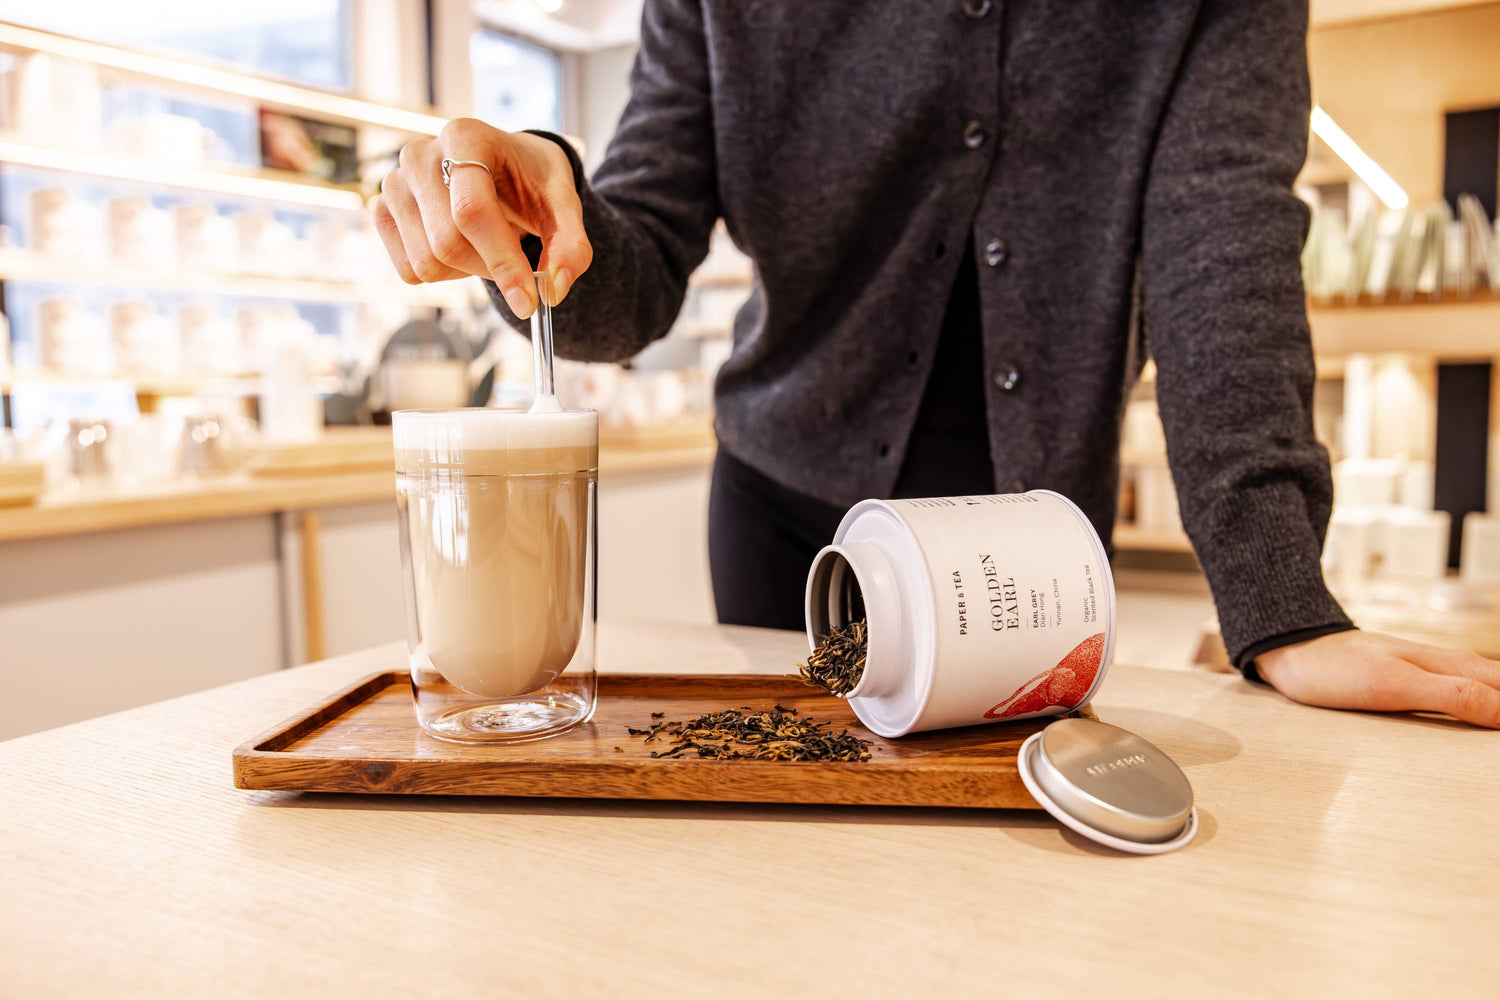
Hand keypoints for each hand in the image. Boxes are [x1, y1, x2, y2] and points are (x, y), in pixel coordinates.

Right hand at [371, 118, 591, 318]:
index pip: (472, 211)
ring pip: (426, 263)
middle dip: (490, 268)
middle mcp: (420, 154)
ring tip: (486, 242)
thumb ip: (570, 245)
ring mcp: (394, 183)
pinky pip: (408, 270)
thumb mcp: (563, 204)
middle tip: (515, 258)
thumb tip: (554, 290)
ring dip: (467, 271)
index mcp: (466, 137)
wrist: (503, 166)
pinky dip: (442, 273)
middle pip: (447, 244)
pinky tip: (460, 246)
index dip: (501, 261)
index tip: (529, 301)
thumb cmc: (531, 181)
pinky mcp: (382, 211)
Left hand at [1257, 630, 1499, 727]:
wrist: (1291, 650)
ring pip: (1494, 688)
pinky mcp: (1421, 681)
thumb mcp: (1391, 686)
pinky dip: (1491, 703)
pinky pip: (1472, 692)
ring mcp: (1437, 672)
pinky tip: (1492, 711)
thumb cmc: (1333, 671)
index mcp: (1455, 668)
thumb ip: (1450, 695)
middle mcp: (1453, 666)